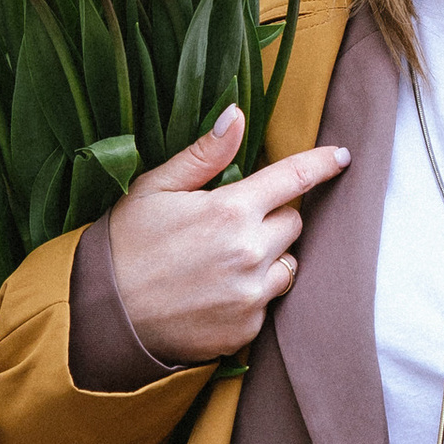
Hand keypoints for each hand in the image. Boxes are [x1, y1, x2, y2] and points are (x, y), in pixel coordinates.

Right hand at [105, 106, 349, 363]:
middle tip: (230, 223)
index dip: (322, 164)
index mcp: (230, 210)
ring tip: (224, 260)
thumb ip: (204, 155)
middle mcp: (250, 253)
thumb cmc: (125, 246)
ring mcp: (251, 294)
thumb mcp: (154, 189)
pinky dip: (253, 293)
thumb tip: (237, 116)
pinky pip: (269, 302)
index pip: (294, 179)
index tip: (341, 157)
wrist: (102, 318)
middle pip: (293, 223)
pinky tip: (216, 291)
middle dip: (272, 217)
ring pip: (289, 265)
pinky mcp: (248, 327)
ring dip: (270, 257)